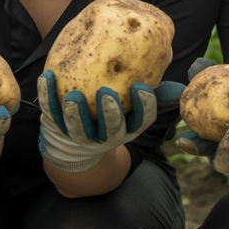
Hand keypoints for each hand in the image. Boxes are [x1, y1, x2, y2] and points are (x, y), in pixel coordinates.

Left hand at [38, 70, 183, 173]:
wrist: (75, 151)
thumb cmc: (111, 117)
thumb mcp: (135, 112)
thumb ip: (156, 96)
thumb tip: (182, 87)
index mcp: (127, 130)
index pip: (141, 121)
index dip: (144, 106)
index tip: (141, 87)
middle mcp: (105, 137)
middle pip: (110, 129)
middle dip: (109, 114)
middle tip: (106, 94)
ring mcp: (79, 136)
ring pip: (77, 128)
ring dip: (75, 113)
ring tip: (73, 96)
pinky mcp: (56, 128)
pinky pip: (50, 112)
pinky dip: (47, 96)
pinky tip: (47, 77)